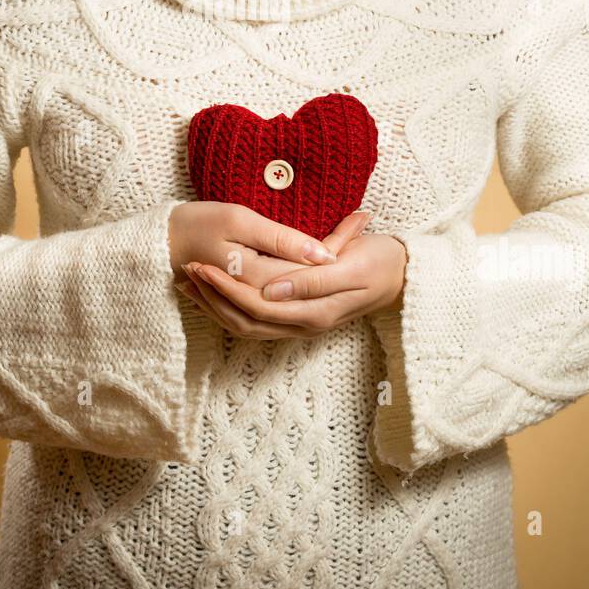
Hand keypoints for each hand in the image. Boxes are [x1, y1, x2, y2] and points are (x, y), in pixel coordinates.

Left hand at [171, 204, 406, 338]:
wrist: (403, 276)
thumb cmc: (379, 262)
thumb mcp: (351, 265)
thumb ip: (311, 280)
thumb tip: (273, 289)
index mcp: (313, 312)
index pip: (255, 306)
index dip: (225, 288)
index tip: (201, 265)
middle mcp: (302, 324)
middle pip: (243, 321)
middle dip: (211, 297)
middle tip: (186, 270)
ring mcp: (299, 324)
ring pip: (245, 325)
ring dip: (214, 305)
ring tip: (188, 282)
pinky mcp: (297, 317)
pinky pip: (255, 321)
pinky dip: (229, 308)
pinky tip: (213, 292)